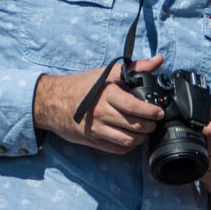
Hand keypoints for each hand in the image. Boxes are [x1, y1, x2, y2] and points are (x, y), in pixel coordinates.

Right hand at [37, 56, 164, 151]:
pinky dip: (128, 146)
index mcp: (107, 94)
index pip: (135, 107)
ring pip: (128, 140)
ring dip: (141, 138)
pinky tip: (131, 138)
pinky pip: (117, 149)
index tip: (159, 112)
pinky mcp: (92, 140)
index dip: (152, 112)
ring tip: (145, 131)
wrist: (51, 101)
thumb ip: (135, 68)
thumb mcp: (106, 73)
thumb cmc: (81, 86)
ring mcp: (97, 128)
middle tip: (154, 122)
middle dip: (150, 125)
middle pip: (136, 126)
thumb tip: (158, 60)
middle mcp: (102, 112)